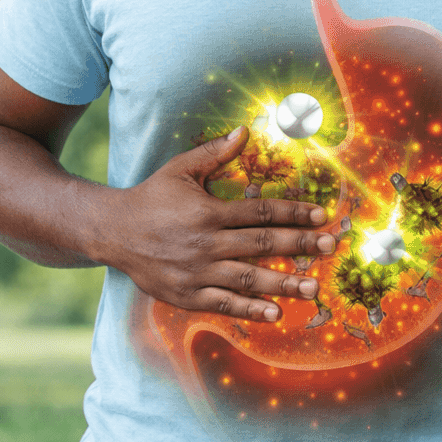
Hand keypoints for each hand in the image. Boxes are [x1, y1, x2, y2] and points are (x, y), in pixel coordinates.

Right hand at [101, 126, 336, 321]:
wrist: (112, 232)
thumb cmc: (151, 196)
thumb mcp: (180, 169)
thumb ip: (215, 153)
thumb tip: (245, 130)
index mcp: (207, 211)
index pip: (260, 212)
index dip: (293, 213)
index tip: (321, 216)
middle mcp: (205, 244)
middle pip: (261, 244)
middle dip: (299, 245)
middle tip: (330, 248)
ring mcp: (196, 273)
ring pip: (247, 278)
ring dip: (283, 282)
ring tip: (314, 286)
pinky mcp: (187, 295)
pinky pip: (224, 304)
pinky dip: (249, 309)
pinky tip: (275, 311)